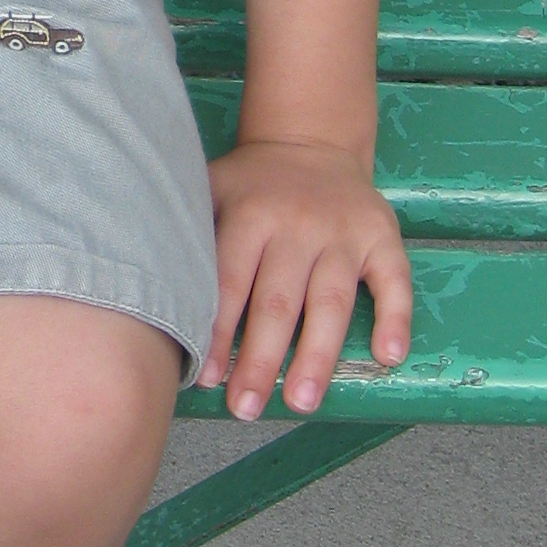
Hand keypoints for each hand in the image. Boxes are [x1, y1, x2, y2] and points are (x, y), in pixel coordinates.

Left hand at [202, 137, 411, 420]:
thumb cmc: (250, 185)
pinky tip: (387, 356)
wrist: (311, 139)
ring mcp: (343, 232)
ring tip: (303, 400)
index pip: (230, 282)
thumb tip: (152, 302)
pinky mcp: (383, 236)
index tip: (208, 379)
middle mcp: (297, 224)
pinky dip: (395, 318)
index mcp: (250, 215)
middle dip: (261, 360)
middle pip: (278, 302)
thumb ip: (186, 236)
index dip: (217, 332)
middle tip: (247, 407)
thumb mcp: (209, 189)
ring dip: (316, 354)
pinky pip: (394, 280)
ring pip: (331, 301)